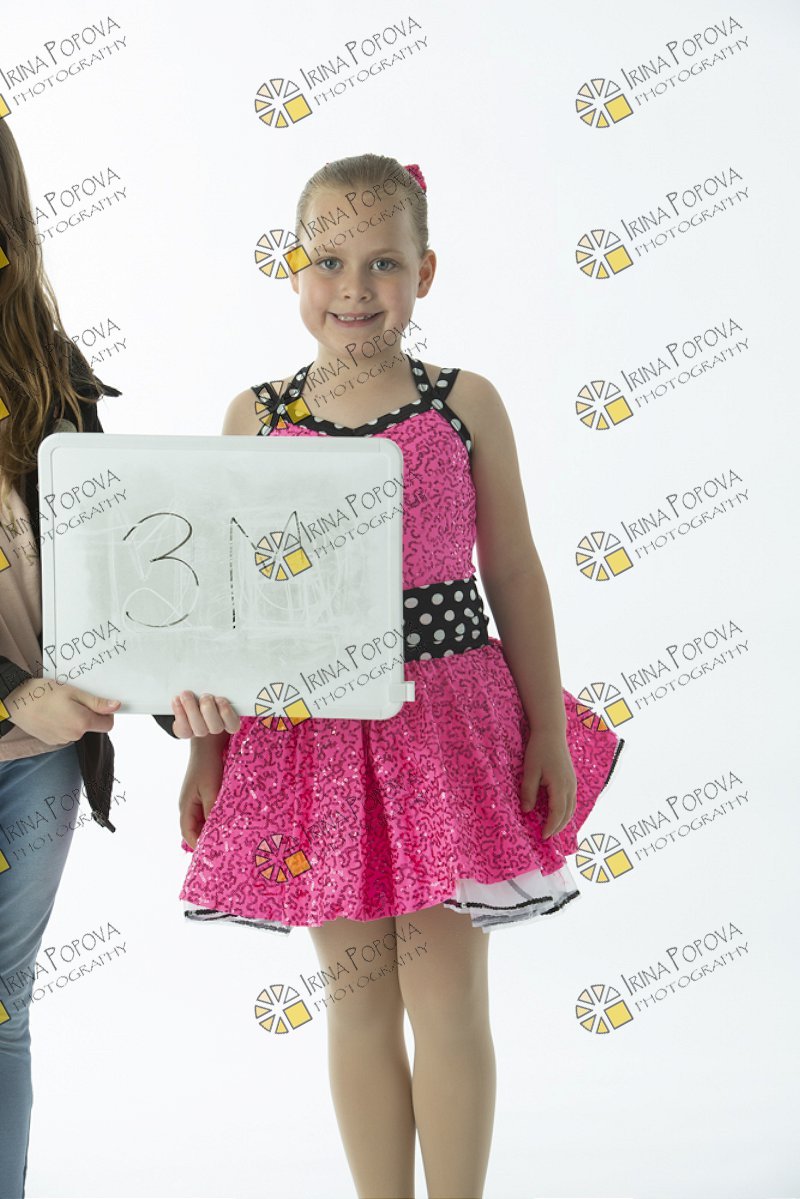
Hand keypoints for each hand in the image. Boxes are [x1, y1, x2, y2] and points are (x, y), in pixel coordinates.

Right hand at [4, 678, 119, 743]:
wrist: (16, 702)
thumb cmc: (44, 693)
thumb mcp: (73, 692)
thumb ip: (96, 702)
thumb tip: (116, 706)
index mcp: (82, 723)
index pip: (108, 724)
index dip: (106, 713)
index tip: (96, 703)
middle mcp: (74, 735)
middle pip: (92, 726)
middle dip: (88, 714)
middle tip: (74, 699)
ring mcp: (62, 740)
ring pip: (78, 729)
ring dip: (75, 718)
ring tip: (60, 705)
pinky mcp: (52, 741)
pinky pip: (66, 732)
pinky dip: (64, 723)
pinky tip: (53, 713)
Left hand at [170, 691, 240, 737]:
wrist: (190, 696)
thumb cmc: (206, 691)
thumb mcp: (215, 688)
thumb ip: (219, 688)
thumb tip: (221, 673)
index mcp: (228, 719)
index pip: (233, 724)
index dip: (227, 713)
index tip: (220, 699)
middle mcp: (215, 727)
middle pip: (216, 727)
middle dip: (209, 709)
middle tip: (204, 696)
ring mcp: (200, 731)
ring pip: (199, 728)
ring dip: (191, 709)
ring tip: (186, 694)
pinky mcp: (185, 732)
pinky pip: (183, 728)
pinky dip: (179, 712)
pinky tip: (176, 699)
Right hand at [179, 738, 227, 847]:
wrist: (209, 743)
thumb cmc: (208, 766)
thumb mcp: (211, 790)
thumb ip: (212, 811)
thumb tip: (215, 831)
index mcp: (186, 807)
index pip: (189, 834)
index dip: (199, 845)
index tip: (213, 855)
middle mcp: (190, 806)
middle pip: (197, 829)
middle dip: (208, 839)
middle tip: (225, 849)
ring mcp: (198, 800)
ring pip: (205, 821)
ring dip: (215, 828)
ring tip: (230, 837)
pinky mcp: (207, 793)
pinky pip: (211, 811)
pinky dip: (219, 817)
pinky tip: (231, 819)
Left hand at [519, 726, 576, 838]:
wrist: (551, 732)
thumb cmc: (539, 750)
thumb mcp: (529, 771)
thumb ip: (528, 792)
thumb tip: (526, 811)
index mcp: (560, 786)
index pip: (557, 814)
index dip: (551, 827)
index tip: (543, 837)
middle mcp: (570, 787)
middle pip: (567, 814)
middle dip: (558, 827)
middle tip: (546, 837)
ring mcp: (573, 782)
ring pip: (572, 808)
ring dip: (563, 820)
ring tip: (552, 828)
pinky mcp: (572, 779)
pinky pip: (572, 800)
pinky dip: (566, 811)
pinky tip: (558, 813)